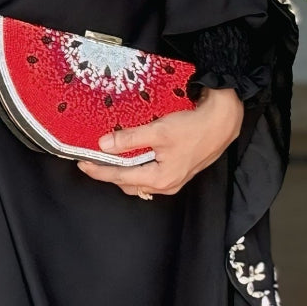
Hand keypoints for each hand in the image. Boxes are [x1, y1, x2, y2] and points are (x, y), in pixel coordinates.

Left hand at [76, 86, 243, 197]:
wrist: (224, 121)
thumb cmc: (194, 127)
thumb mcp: (158, 131)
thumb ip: (130, 139)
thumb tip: (104, 145)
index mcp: (160, 179)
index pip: (120, 177)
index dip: (99, 170)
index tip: (82, 164)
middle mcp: (167, 185)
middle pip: (129, 183)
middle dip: (109, 174)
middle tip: (92, 162)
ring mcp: (174, 180)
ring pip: (140, 181)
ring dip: (123, 171)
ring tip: (108, 159)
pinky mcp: (179, 170)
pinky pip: (151, 175)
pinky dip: (138, 167)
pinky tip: (133, 156)